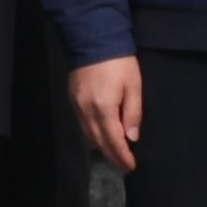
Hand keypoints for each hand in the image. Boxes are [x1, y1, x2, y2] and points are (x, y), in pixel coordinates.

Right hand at [72, 56, 144, 172]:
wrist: (92, 39)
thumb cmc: (119, 62)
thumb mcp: (133, 85)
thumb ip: (133, 113)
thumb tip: (131, 137)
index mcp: (104, 108)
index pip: (113, 140)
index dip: (122, 155)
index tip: (131, 166)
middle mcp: (86, 111)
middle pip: (98, 141)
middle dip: (112, 155)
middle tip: (124, 165)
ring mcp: (76, 105)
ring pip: (88, 134)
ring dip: (101, 147)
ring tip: (114, 154)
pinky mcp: (72, 98)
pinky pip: (82, 124)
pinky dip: (92, 134)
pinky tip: (100, 136)